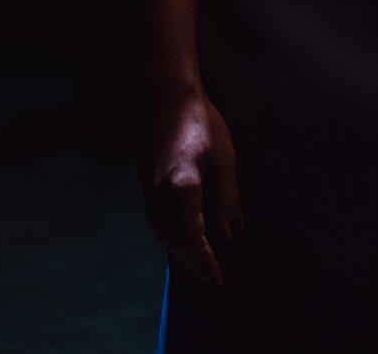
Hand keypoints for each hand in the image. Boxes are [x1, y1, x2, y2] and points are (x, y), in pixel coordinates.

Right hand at [140, 87, 243, 287]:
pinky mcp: (145, 182)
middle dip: (192, 263)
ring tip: (197, 262)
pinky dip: (168, 234)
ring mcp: (149, 188)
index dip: (205, 262)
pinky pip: (155, 219)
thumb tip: (232, 234)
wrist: (169, 98)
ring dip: (178, 251)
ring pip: (161, 232)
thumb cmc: (204, 124)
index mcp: (184, 187)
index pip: (193, 238)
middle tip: (209, 277)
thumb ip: (228, 199)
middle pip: (174, 241)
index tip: (217, 279)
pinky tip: (180, 235)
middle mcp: (161, 193)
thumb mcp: (224, 159)